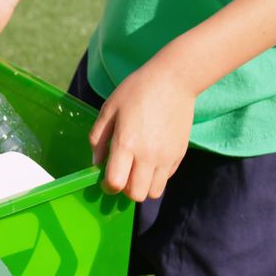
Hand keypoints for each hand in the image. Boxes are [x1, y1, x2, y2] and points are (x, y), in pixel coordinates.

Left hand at [90, 61, 196, 201]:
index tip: (105, 179)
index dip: (107, 186)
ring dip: (142, 186)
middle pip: (135, 195)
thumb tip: (96, 161)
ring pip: (153, 192)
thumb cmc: (137, 90)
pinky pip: (166, 178)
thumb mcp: (109, 109)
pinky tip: (151, 160)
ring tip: (137, 171)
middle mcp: (148, 155)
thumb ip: (98, 138)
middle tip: (122, 175)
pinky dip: (157, 176)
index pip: (115, 183)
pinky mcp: (180, 154)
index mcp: (126, 143)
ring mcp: (166, 157)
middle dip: (125, 190)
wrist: (174, 80)